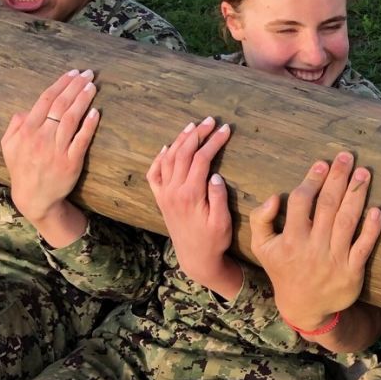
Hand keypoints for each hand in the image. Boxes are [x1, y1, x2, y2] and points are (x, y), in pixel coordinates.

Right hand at [2, 69, 97, 245]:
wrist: (35, 196)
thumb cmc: (22, 169)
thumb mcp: (9, 146)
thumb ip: (15, 126)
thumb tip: (25, 110)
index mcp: (27, 130)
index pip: (45, 100)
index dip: (61, 84)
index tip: (72, 73)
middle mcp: (42, 137)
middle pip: (61, 105)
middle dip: (75, 87)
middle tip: (88, 74)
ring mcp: (58, 149)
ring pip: (72, 119)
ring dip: (83, 100)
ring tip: (93, 86)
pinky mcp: (72, 162)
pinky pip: (81, 140)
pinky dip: (89, 126)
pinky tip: (96, 112)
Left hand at [147, 117, 241, 297]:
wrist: (195, 258)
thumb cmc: (214, 240)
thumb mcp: (222, 221)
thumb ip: (218, 197)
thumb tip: (214, 175)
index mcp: (190, 194)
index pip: (201, 159)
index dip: (214, 142)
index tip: (226, 130)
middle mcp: (173, 191)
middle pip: (183, 153)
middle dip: (198, 134)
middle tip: (211, 121)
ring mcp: (164, 194)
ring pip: (168, 158)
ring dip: (180, 140)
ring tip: (193, 127)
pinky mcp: (161, 199)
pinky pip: (154, 173)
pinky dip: (159, 157)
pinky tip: (167, 147)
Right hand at [249, 151, 380, 332]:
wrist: (304, 307)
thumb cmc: (284, 270)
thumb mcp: (262, 248)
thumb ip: (261, 220)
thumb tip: (273, 196)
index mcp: (290, 239)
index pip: (301, 202)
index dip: (312, 181)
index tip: (322, 163)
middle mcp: (313, 247)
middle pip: (327, 206)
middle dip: (337, 179)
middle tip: (347, 157)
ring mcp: (334, 259)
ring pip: (346, 222)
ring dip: (356, 196)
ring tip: (363, 174)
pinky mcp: (352, 271)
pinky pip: (363, 247)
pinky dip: (371, 229)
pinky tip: (376, 210)